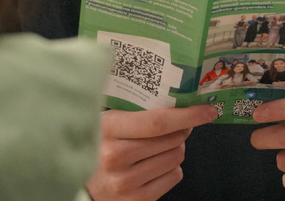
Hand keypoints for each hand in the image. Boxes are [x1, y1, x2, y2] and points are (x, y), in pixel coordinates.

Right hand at [87, 105, 217, 200]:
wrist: (77, 183)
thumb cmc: (95, 144)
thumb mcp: (104, 120)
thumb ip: (132, 108)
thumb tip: (175, 95)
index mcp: (108, 129)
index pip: (158, 122)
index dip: (187, 115)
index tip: (207, 110)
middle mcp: (115, 157)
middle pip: (172, 140)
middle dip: (182, 130)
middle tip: (178, 126)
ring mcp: (125, 182)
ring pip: (176, 158)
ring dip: (176, 149)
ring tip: (160, 147)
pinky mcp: (136, 200)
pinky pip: (173, 177)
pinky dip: (171, 169)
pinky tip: (155, 165)